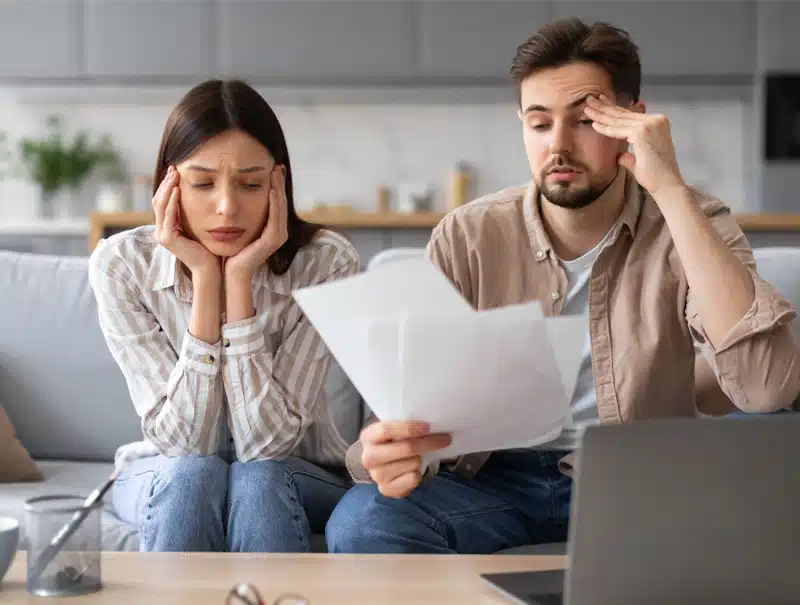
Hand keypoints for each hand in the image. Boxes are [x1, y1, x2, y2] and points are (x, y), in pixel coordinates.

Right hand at [153, 166, 218, 277]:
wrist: (209, 268)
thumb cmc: (207, 248)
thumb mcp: (197, 225)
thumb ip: (190, 213)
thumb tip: (193, 194)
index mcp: (166, 227)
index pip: (162, 201)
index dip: (167, 185)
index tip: (175, 170)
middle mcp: (161, 231)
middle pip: (158, 200)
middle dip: (166, 183)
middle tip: (174, 168)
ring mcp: (162, 235)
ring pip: (161, 205)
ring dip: (168, 188)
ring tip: (175, 175)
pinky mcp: (168, 239)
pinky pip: (168, 216)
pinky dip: (172, 202)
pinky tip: (178, 190)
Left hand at [224, 165, 288, 280]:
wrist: (231, 271)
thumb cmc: (233, 249)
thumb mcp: (241, 226)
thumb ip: (245, 212)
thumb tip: (240, 192)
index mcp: (273, 228)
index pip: (277, 202)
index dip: (277, 185)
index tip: (273, 168)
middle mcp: (279, 231)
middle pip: (281, 202)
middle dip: (279, 183)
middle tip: (277, 166)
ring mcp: (278, 236)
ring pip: (280, 207)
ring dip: (278, 189)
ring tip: (275, 174)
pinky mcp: (272, 240)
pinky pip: (275, 218)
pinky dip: (274, 204)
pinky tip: (271, 191)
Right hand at [360, 421, 451, 497]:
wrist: (381, 466)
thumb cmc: (391, 443)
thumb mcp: (392, 431)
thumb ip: (404, 426)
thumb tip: (432, 425)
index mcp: (368, 436)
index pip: (387, 429)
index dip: (409, 428)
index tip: (428, 427)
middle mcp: (368, 457)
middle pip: (406, 448)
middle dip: (429, 443)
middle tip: (445, 438)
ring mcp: (376, 475)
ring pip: (413, 463)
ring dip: (422, 458)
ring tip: (420, 456)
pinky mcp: (386, 489)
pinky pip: (413, 479)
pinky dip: (418, 473)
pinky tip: (414, 469)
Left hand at [584, 95, 684, 197]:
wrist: (666, 184)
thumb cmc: (655, 175)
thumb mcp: (640, 160)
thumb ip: (629, 155)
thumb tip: (620, 156)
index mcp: (657, 122)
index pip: (630, 114)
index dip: (614, 109)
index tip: (601, 103)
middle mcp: (655, 120)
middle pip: (623, 113)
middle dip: (604, 107)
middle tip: (589, 99)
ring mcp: (649, 124)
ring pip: (618, 120)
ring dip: (600, 114)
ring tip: (586, 108)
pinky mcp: (642, 132)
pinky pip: (617, 130)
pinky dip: (605, 128)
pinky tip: (593, 124)